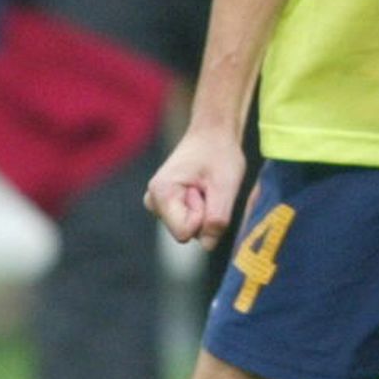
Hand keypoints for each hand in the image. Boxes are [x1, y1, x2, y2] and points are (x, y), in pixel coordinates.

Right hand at [144, 126, 245, 246]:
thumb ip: (217, 218)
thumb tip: (208, 245)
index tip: (205, 191)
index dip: (203, 216)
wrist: (213, 134)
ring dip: (204, 211)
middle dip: (204, 214)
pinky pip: (191, 222)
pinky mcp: (168, 206)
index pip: (185, 232)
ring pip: (190, 229)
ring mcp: (158, 204)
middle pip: (186, 232)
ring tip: (205, 185)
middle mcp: (153, 201)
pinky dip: (202, 208)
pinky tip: (202, 189)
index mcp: (160, 194)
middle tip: (207, 187)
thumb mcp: (226, 186)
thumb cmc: (220, 154)